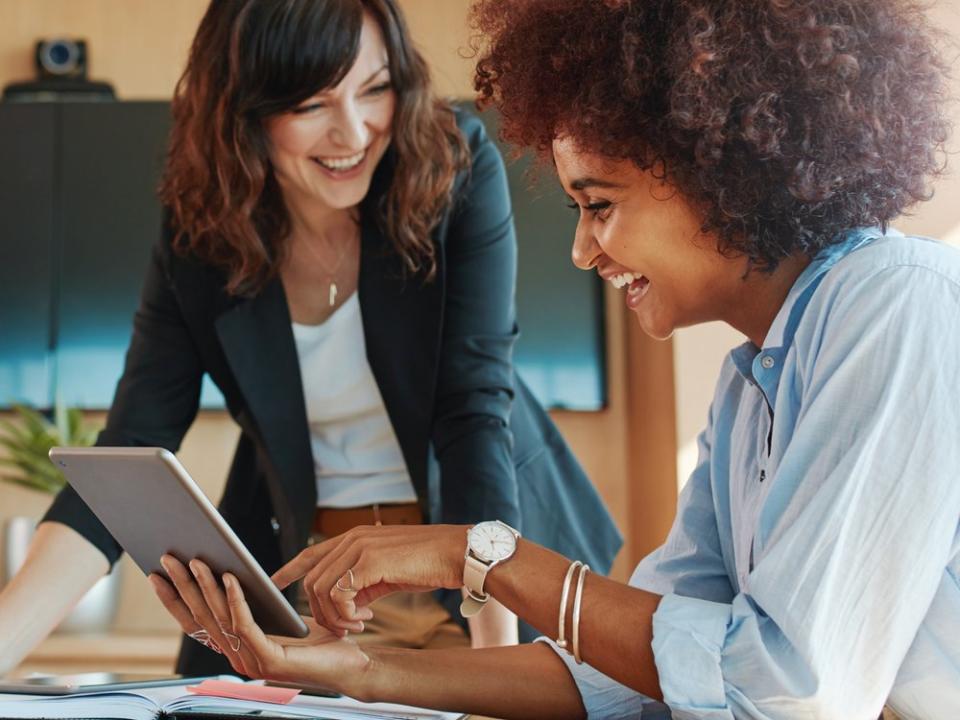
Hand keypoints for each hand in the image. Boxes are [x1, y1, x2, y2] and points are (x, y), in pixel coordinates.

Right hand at [148, 556, 367, 686]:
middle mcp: (237, 658)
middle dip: (181, 586)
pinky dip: (235, 599)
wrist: (351, 663)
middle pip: (201, 618)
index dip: (174, 599)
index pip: (196, 623)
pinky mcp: (269, 660)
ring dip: (205, 587)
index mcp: (237, 648)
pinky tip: (230, 577)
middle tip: (167, 559)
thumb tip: (229, 573)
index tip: (157, 575)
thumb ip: (255, 605)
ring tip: (196, 561)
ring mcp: (250, 662)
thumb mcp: (280, 616)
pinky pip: (245, 624)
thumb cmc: (320, 639)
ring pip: (219, 619)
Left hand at [271, 524, 466, 635]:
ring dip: (334, 616)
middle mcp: (352, 538)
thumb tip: (348, 603)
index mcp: (356, 537)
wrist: (456, 553)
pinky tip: (365, 618)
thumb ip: (363, 581)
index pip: (311, 552)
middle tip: (345, 627)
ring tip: (357, 625)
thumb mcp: (388, 571)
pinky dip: (345, 613)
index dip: (289, 569)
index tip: (273, 583)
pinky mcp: (369, 561)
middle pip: (312, 579)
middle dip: (321, 611)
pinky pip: (339, 594)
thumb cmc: (428, 562)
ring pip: (321, 589)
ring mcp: (359, 548)